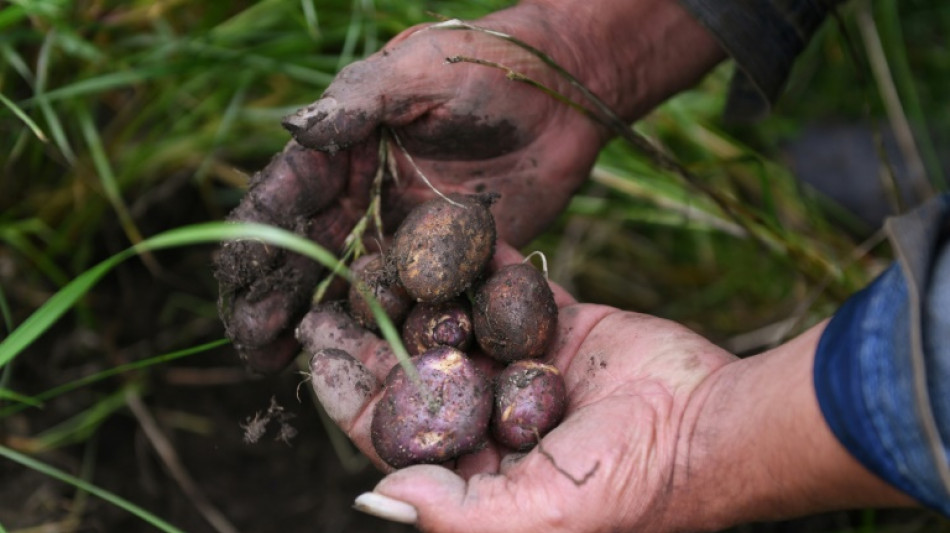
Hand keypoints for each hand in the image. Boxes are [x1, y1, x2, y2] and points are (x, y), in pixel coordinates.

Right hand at [215, 3, 615, 372]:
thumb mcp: (420, 72)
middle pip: (299, 257)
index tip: (235, 279)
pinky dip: (375, 333)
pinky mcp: (444, 265)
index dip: (254, 239)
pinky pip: (403, 304)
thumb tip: (292, 128)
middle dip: (268, 299)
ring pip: (340, 289)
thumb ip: (360, 102)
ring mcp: (399, 238)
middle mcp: (358, 201)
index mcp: (338, 152)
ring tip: (275, 364)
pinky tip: (352, 361)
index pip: (280, 200)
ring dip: (308, 326)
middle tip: (253, 345)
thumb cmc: (488, 67)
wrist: (564, 97)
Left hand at [300, 242, 735, 531]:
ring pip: (457, 321)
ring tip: (374, 251)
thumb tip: (368, 496)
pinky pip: (511, 283)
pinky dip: (480, 255)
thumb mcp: (533, 517)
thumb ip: (451, 512)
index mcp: (476, 470)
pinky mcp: (562, 325)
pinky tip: (440, 224)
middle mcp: (492, 416)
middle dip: (373, 332)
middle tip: (330, 290)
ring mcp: (526, 367)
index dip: (351, 390)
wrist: (715, 430)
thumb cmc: (628, 489)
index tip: (315, 347)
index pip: (394, 429)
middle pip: (417, 367)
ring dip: (417, 288)